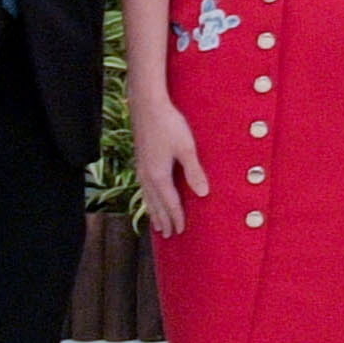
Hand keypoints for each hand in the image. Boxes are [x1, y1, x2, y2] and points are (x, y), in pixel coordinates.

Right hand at [133, 93, 206, 236]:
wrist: (147, 106)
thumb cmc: (169, 125)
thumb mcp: (186, 148)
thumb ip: (194, 171)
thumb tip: (203, 194)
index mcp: (159, 175)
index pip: (169, 203)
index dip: (176, 217)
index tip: (180, 231)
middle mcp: (147, 176)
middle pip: (156, 204)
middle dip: (163, 220)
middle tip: (168, 235)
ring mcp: (141, 168)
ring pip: (147, 197)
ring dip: (153, 212)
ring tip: (157, 224)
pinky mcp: (140, 161)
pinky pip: (143, 187)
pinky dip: (147, 198)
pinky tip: (149, 197)